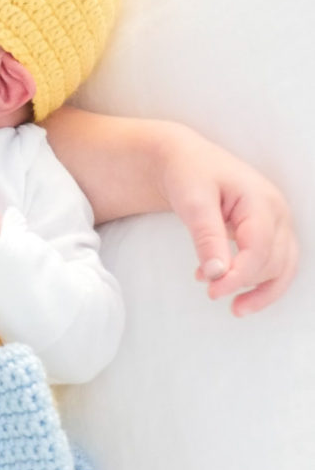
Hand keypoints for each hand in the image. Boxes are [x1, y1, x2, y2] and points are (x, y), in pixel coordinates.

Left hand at [159, 133, 297, 315]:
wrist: (187, 160)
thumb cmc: (189, 174)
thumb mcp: (192, 201)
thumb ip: (206, 236)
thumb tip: (217, 274)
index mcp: (261, 201)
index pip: (259, 249)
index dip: (238, 276)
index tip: (212, 292)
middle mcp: (277, 212)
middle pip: (274, 262)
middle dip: (244, 282)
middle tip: (208, 290)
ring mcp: (278, 223)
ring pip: (283, 267)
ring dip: (260, 290)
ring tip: (234, 308)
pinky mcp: (270, 232)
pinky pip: (277, 265)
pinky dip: (260, 284)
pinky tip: (234, 292)